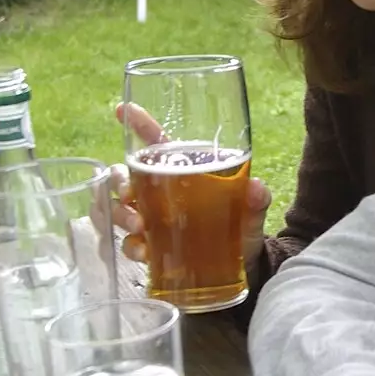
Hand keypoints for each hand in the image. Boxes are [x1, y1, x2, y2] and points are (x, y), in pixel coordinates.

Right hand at [110, 103, 272, 266]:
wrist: (244, 266)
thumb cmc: (243, 227)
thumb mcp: (252, 211)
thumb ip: (256, 199)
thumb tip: (255, 187)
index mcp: (184, 172)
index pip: (157, 143)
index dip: (139, 125)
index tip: (123, 110)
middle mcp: (161, 192)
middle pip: (124, 176)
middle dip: (120, 182)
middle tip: (129, 195)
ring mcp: (152, 219)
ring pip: (118, 209)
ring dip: (121, 214)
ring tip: (138, 225)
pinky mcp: (151, 247)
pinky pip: (128, 243)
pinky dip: (130, 246)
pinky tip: (142, 251)